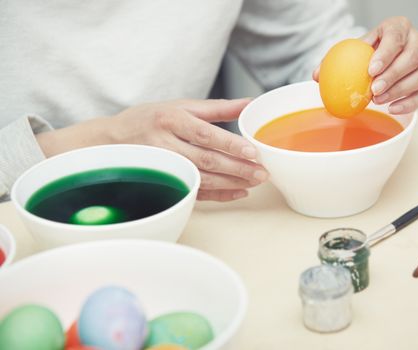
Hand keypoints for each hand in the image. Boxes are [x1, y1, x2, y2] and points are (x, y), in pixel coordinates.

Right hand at [37, 99, 267, 201]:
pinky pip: (194, 192)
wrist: (112, 141)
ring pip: (202, 178)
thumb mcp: (181, 106)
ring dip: (231, 183)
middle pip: (206, 159)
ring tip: (255, 182)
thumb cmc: (151, 119)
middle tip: (262, 173)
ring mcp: (163, 167)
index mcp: (171, 119)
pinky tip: (238, 192)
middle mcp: (165, 144)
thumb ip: (217, 108)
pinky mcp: (164, 183)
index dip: (230, 144)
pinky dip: (218, 195)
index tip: (253, 152)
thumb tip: (250, 104)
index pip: (205, 134)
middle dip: (237, 168)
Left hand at [313, 17, 417, 113]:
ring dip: (399, 90)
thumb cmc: (366, 54)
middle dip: (393, 74)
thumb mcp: (351, 51)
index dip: (385, 53)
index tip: (370, 70)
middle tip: (374, 89)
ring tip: (378, 100)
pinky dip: (409, 103)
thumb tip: (316, 76)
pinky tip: (392, 109)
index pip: (396, 36)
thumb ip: (333, 61)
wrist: (382, 59)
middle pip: (413, 56)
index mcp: (398, 27)